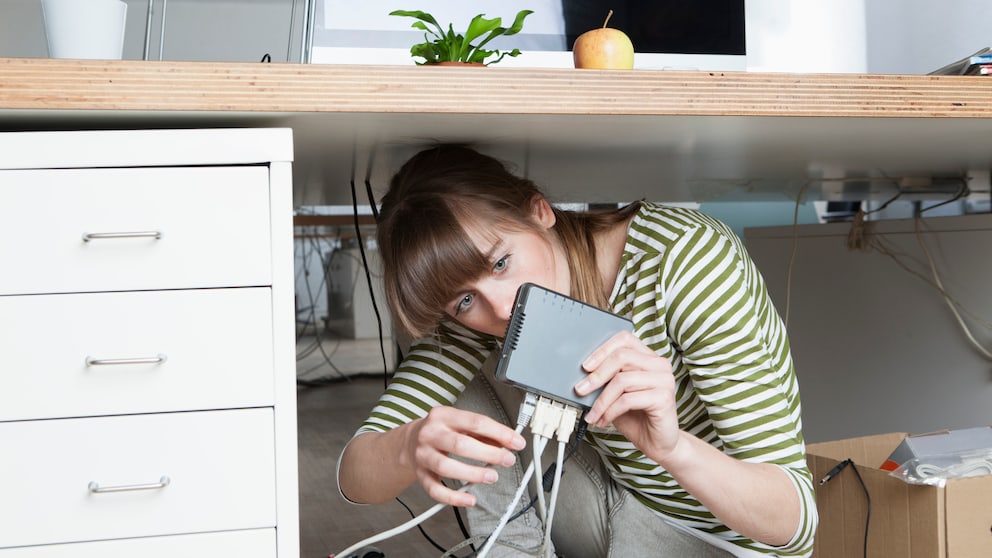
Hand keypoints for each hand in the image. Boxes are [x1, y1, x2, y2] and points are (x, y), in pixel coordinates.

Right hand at [402, 406, 525, 506]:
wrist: (410, 441)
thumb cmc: (442, 432)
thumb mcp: (461, 424)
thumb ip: (484, 433)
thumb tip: (508, 443)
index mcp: (444, 416)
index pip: (475, 422)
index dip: (499, 433)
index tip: (517, 443)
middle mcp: (431, 434)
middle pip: (460, 444)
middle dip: (488, 454)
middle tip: (507, 460)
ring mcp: (423, 455)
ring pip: (446, 467)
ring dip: (473, 474)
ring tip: (492, 476)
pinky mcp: (420, 475)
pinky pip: (435, 490)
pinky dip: (453, 497)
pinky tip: (469, 499)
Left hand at [575, 330, 681, 460]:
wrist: (657, 443)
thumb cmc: (637, 417)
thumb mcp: (616, 394)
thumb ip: (606, 380)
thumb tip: (582, 376)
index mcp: (648, 357)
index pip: (624, 339)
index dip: (602, 350)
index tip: (585, 366)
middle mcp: (659, 365)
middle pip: (621, 357)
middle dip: (597, 375)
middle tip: (581, 390)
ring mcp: (664, 380)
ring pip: (622, 380)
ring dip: (601, 400)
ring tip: (593, 413)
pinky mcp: (664, 398)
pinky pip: (628, 399)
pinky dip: (610, 411)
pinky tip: (604, 420)